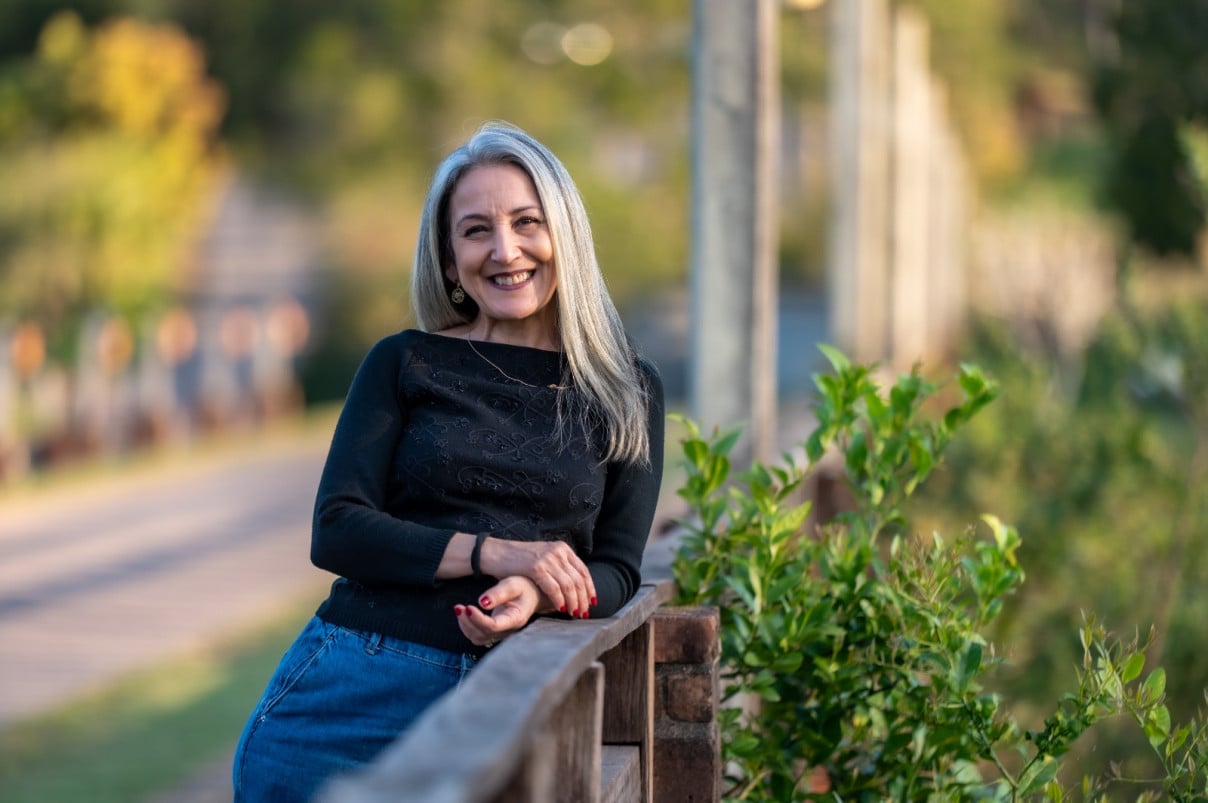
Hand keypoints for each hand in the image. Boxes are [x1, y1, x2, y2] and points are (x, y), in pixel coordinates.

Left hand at [454, 576, 542, 646]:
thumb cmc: (524, 587)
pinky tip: (464, 614)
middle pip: (483, 634)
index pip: (493, 626)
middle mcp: (508, 630)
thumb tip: (481, 602)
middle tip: (458, 607)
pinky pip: (477, 636)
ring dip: (465, 626)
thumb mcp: (513, 584)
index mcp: (515, 618)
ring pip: (478, 638)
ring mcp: (501, 633)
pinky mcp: (495, 632)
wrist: (533, 594)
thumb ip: (498, 593)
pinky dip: (467, 627)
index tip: (468, 607)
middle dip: (468, 622)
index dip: (478, 619)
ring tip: (459, 609)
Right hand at [479, 538, 595, 618]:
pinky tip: (560, 608)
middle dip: (583, 599)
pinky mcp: (536, 567)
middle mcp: (558, 552)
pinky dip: (559, 600)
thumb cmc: (518, 560)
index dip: (590, 588)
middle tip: (583, 612)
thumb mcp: (544, 558)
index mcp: (562, 549)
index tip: (592, 602)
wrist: (496, 553)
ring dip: (573, 602)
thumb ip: (559, 567)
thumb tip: (574, 586)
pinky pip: (554, 588)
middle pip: (578, 579)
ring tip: (574, 613)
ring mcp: (547, 559)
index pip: (583, 570)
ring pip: (569, 585)